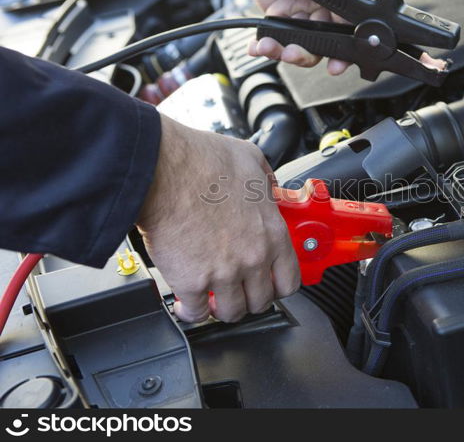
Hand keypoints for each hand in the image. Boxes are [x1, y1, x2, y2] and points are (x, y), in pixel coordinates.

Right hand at [137, 114, 299, 322]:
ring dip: (222, 308)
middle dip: (249, 298)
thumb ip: (266, 179)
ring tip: (213, 298)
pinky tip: (186, 302)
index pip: (290, 280)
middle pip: (261, 301)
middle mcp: (253, 257)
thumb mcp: (250, 159)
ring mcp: (224, 273)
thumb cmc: (201, 161)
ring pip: (232, 312)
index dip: (279, 286)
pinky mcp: (192, 282)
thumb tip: (268, 186)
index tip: (268, 284)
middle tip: (237, 290)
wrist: (163, 169)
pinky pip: (196, 313)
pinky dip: (191, 312)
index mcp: (271, 232)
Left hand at [202, 0, 352, 74]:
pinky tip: (257, 46)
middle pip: (322, 43)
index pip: (346, 24)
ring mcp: (300, 14)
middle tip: (293, 53)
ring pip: (299, 44)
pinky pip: (276, 39)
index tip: (337, 63)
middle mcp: (321, 6)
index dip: (344, 47)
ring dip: (284, 51)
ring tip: (268, 47)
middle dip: (307, 53)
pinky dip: (265, 46)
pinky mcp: (279, 18)